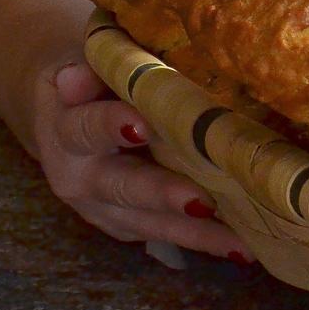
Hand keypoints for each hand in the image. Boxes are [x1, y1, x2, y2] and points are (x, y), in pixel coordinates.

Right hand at [33, 58, 253, 262]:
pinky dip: (204, 241)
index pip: (85, 128)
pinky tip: (243, 246)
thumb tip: (74, 77)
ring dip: (196, 232)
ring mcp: (102, 208)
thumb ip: (94, 69)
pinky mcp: (126, 225)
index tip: (141, 125)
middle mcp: (79, 177)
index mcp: (65, 128)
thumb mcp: (88, 62)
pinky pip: (166, 235)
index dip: (111, 126)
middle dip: (163, 194)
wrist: (65, 115)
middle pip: (122, 187)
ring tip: (239, 241)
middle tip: (201, 200)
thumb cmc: (94, 77)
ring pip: (150, 222)